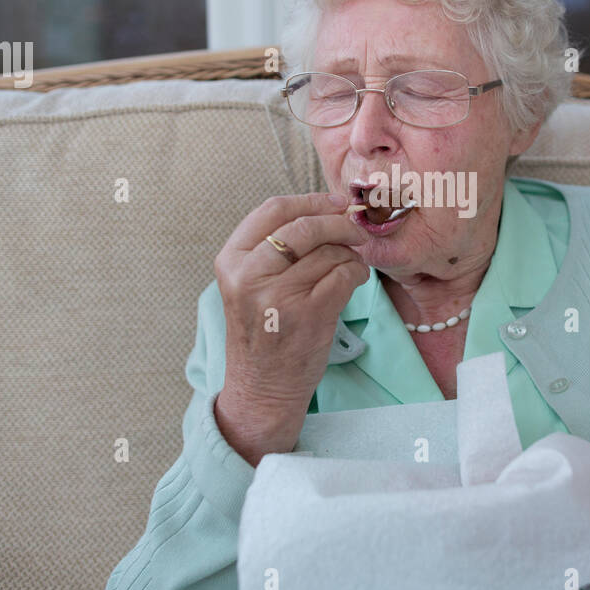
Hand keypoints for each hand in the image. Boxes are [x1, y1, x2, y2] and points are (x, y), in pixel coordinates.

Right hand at [213, 192, 370, 463]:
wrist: (261, 389)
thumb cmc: (262, 332)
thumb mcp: (249, 284)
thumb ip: (274, 249)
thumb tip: (329, 210)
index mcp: (231, 260)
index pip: (273, 209)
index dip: (311, 200)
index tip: (336, 202)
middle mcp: (250, 274)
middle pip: (304, 226)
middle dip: (339, 222)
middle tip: (357, 228)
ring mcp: (278, 295)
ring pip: (330, 251)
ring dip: (351, 253)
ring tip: (352, 264)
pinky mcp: (309, 314)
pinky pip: (345, 274)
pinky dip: (358, 272)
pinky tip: (355, 279)